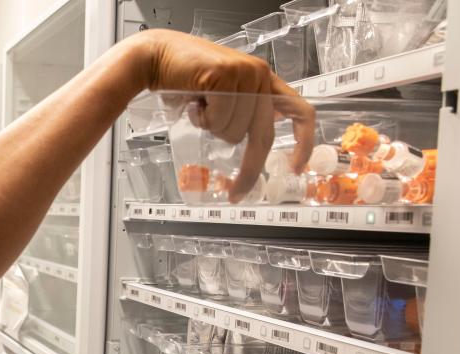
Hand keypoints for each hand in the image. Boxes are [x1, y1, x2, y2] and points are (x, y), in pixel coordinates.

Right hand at [131, 29, 315, 200]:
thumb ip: (243, 112)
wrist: (156, 56)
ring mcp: (245, 73)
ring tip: (200, 107)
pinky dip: (201, 119)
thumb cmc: (184, 80)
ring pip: (235, 132)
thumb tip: (255, 148)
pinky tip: (193, 103)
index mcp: (264, 81)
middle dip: (249, 169)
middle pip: (262, 135)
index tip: (295, 166)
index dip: (303, 141)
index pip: (299, 110)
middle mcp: (260, 75)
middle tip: (236, 191)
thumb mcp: (223, 97)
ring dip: (212, 128)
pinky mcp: (226, 74)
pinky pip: (218, 119)